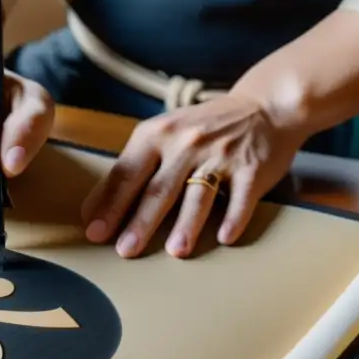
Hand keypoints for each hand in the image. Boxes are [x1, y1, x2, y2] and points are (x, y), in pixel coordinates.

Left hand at [81, 94, 305, 257]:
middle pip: (159, 189)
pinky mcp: (252, 168)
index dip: (109, 204)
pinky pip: (241, 197)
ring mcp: (221, 155)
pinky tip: (224, 237)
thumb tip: (95, 208)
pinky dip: (234, 218)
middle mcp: (186, 143)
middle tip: (126, 250)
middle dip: (141, 222)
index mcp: (156, 135)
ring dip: (187, 224)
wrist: (262, 107)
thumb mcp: (163, 134)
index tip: (95, 232)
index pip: (127, 173)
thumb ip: (134, 166)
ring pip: (199, 195)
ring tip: (174, 251)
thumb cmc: (201, 129)